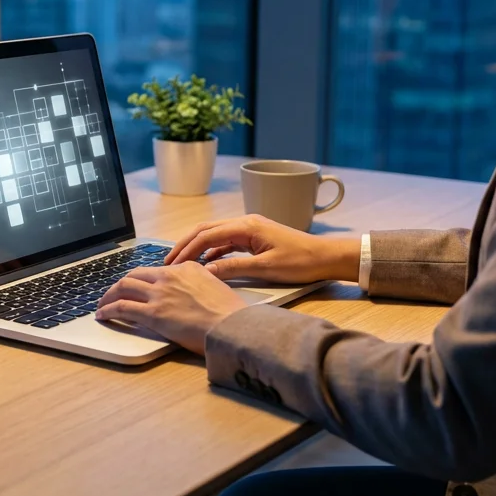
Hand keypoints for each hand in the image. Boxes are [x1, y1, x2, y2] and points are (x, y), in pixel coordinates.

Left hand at [96, 264, 247, 354]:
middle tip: (113, 294)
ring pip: (123, 288)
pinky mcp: (153, 313)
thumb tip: (189, 292)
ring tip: (102, 305)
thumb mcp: (215, 286)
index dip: (140, 280)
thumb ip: (198, 284)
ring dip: (108, 296)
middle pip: (134, 275)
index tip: (134, 287)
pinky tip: (103, 315)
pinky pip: (122, 307)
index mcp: (186, 268)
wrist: (232, 326)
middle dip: (119, 285)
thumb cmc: (229, 314)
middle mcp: (169, 276)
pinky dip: (108, 310)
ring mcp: (159, 294)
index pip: (154, 270)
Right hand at [165, 215, 359, 284]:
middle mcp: (245, 223)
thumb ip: (233, 268)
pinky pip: (226, 242)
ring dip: (197, 248)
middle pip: (206, 230)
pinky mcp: (254, 238)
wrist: (326, 257)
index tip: (172, 264)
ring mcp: (250, 229)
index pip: (206, 235)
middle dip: (185, 244)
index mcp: (246, 226)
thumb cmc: (301, 262)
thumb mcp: (265, 268)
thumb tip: (204, 272)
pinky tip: (205, 264)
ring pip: (215, 235)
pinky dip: (212, 252)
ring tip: (182, 264)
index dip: (186, 249)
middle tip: (168, 261)